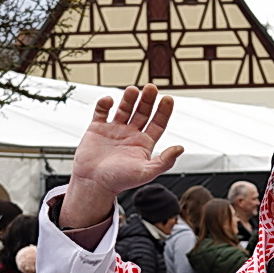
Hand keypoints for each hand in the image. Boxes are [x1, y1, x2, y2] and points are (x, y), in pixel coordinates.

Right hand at [61, 86, 184, 228]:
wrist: (92, 184)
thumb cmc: (118, 181)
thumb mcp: (145, 172)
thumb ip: (164, 162)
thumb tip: (180, 148)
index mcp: (143, 144)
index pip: (158, 123)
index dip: (164, 111)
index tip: (168, 98)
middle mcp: (130, 135)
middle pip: (143, 112)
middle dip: (147, 100)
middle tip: (151, 88)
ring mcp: (114, 130)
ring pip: (124, 109)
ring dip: (129, 98)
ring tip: (132, 90)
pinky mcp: (97, 129)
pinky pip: (102, 112)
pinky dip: (104, 104)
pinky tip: (109, 101)